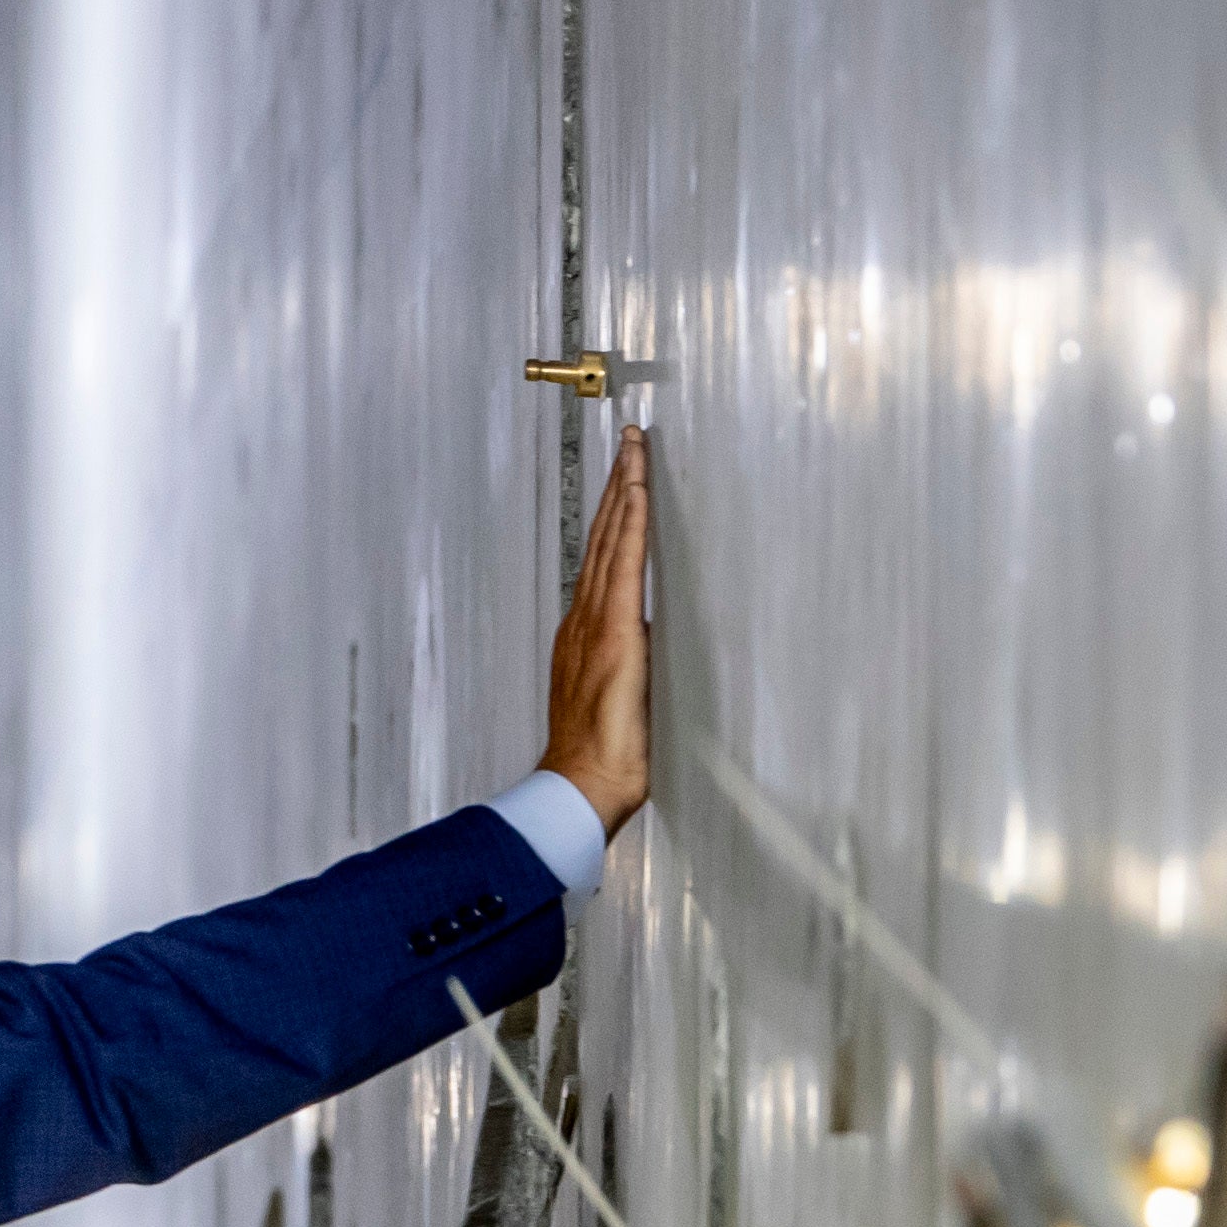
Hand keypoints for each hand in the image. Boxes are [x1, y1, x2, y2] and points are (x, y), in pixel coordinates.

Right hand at [539, 427, 655, 839]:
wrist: (582, 784)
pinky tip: (635, 495)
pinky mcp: (616, 632)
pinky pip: (625, 565)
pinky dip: (628, 526)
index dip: (613, 516)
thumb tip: (644, 644)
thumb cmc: (598, 760)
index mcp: (586, 635)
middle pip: (603, 539)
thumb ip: (628, 666)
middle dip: (617, 487)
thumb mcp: (617, 703)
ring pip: (612, 542)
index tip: (625, 476)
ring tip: (633, 452)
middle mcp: (586, 620)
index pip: (604, 561)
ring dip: (624, 493)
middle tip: (628, 441)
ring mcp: (597, 623)